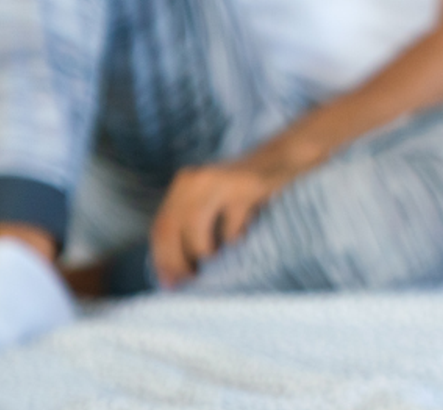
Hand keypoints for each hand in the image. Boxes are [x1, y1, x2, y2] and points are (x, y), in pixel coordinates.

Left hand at [149, 147, 292, 287]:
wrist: (282, 158)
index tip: (170, 284)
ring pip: (194, 228)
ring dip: (203, 251)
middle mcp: (194, 180)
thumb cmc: (244, 191)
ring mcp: (217, 181)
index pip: (160, 226)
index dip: (161, 258)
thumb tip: (172, 274)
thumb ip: (189, 226)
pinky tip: (243, 234)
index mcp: (183, 184)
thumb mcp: (210, 202)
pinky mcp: (243, 188)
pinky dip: (234, 239)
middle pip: (170, 227)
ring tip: (217, 257)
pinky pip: (231, 227)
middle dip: (177, 260)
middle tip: (189, 280)